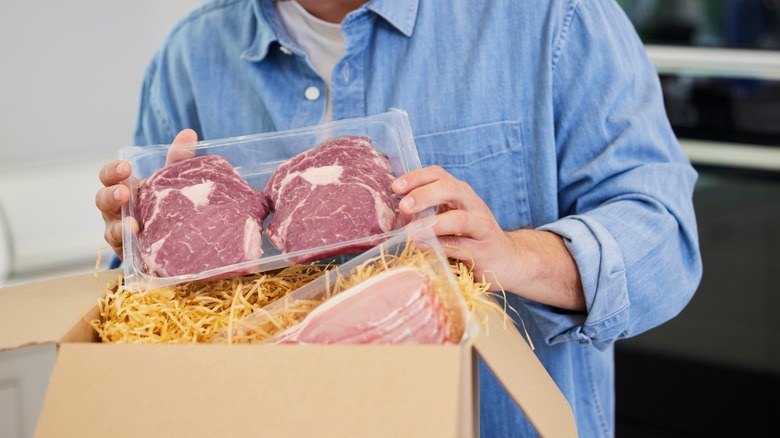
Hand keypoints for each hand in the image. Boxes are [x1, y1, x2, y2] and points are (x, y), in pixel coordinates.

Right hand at [95, 129, 197, 258]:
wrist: (182, 242)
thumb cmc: (168, 205)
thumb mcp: (172, 182)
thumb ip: (178, 160)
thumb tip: (189, 134)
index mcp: (125, 189)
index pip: (109, 177)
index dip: (112, 171)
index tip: (126, 167)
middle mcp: (117, 211)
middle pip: (102, 201)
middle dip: (111, 195)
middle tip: (124, 193)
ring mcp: (122, 235)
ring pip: (111, 230)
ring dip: (119, 226)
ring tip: (132, 223)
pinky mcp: (132, 256)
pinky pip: (126, 253)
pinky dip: (132, 248)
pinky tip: (140, 244)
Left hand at [392, 165, 583, 310]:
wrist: (510, 262)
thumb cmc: (471, 240)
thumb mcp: (449, 223)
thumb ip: (425, 217)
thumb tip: (395, 218)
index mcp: (460, 194)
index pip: (438, 175)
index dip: (416, 177)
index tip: (395, 187)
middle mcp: (472, 205)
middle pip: (450, 189)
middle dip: (424, 195)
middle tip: (403, 206)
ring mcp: (481, 227)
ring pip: (459, 218)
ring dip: (433, 224)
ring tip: (412, 232)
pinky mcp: (485, 251)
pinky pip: (461, 246)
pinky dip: (441, 247)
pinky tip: (425, 248)